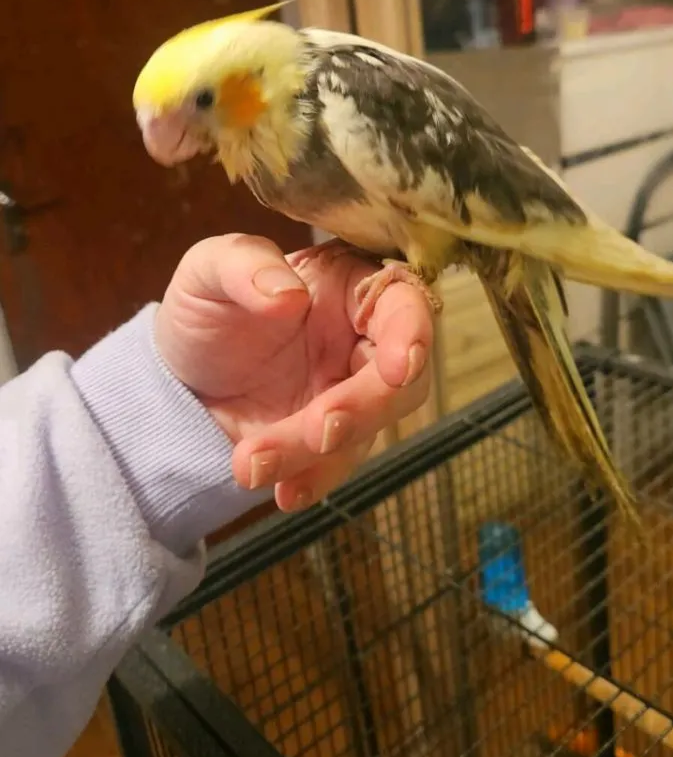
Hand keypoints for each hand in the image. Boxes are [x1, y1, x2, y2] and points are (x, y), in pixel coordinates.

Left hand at [155, 233, 432, 511]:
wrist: (177, 377)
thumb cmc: (204, 306)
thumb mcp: (207, 269)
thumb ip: (244, 265)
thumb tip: (289, 294)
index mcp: (347, 287)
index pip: (402, 303)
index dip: (411, 333)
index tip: (400, 366)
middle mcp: (360, 342)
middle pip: (399, 382)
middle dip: (363, 409)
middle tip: (317, 430)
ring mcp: (347, 396)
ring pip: (364, 431)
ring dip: (317, 454)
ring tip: (251, 464)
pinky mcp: (327, 442)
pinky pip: (335, 465)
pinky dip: (314, 481)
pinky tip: (284, 490)